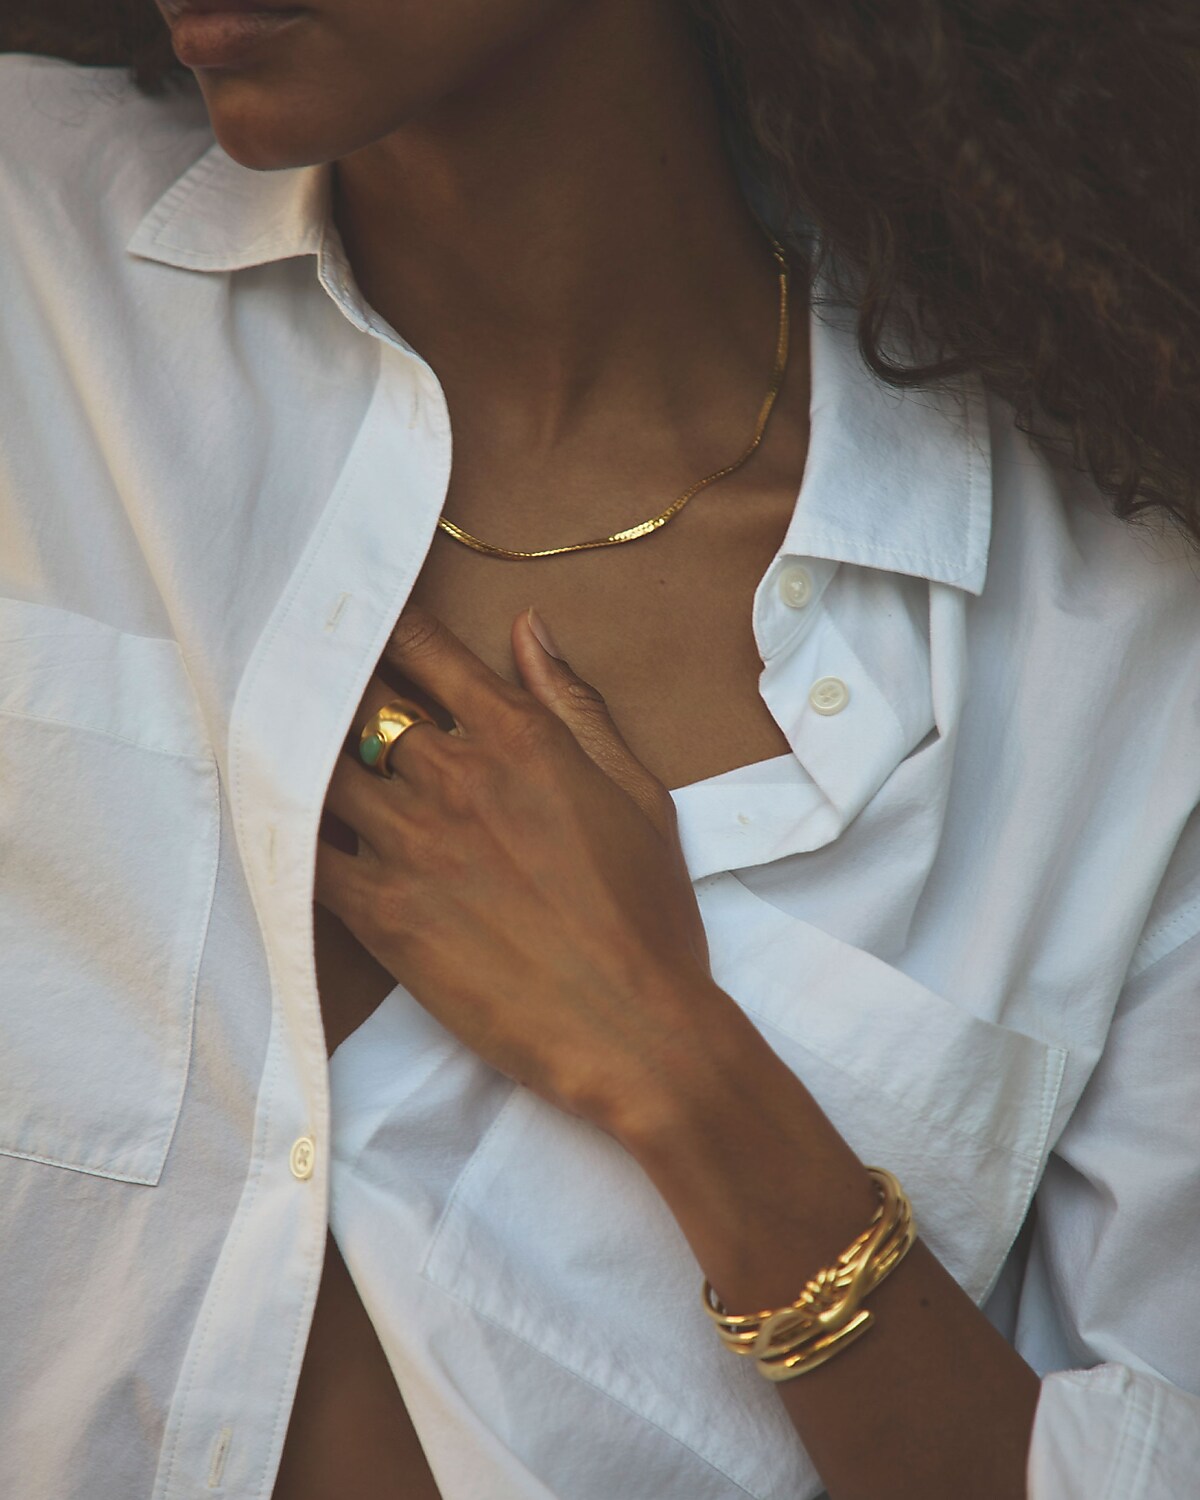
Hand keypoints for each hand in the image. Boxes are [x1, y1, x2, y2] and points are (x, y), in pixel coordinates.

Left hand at [314, 602, 724, 1130]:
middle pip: (362, 705)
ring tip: (278, 744)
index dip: (386, 627)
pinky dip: (288, 829)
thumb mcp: (635, 790)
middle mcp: (455, 776)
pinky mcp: (378, 910)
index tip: (359, 621)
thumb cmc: (648, 913)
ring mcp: (410, 843)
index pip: (427, 651)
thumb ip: (574, 704)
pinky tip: (277, 820)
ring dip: (304, 754)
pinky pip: (305, 851)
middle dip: (336, 688)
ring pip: (323, 770)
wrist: (632, 1027)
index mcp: (519, 738)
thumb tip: (528, 629)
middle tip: (303, 677)